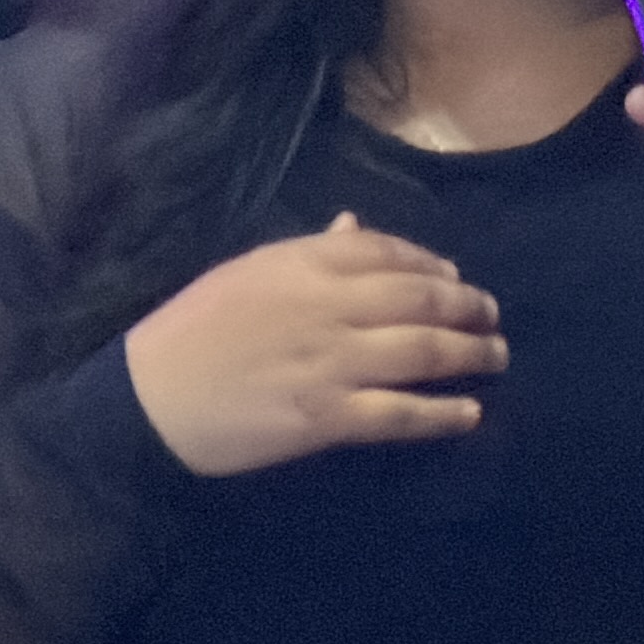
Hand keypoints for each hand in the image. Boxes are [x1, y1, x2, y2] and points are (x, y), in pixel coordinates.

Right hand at [122, 212, 506, 475]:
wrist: (148, 397)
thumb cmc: (191, 331)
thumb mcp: (246, 272)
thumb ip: (308, 250)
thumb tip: (355, 226)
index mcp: (302, 263)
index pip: (387, 252)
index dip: (432, 265)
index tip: (455, 279)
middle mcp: (327, 306)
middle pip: (421, 300)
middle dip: (468, 308)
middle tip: (492, 317)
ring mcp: (332, 363)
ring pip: (423, 352)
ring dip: (471, 353)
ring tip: (496, 356)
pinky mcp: (327, 417)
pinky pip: (400, 413)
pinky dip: (443, 413)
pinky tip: (470, 413)